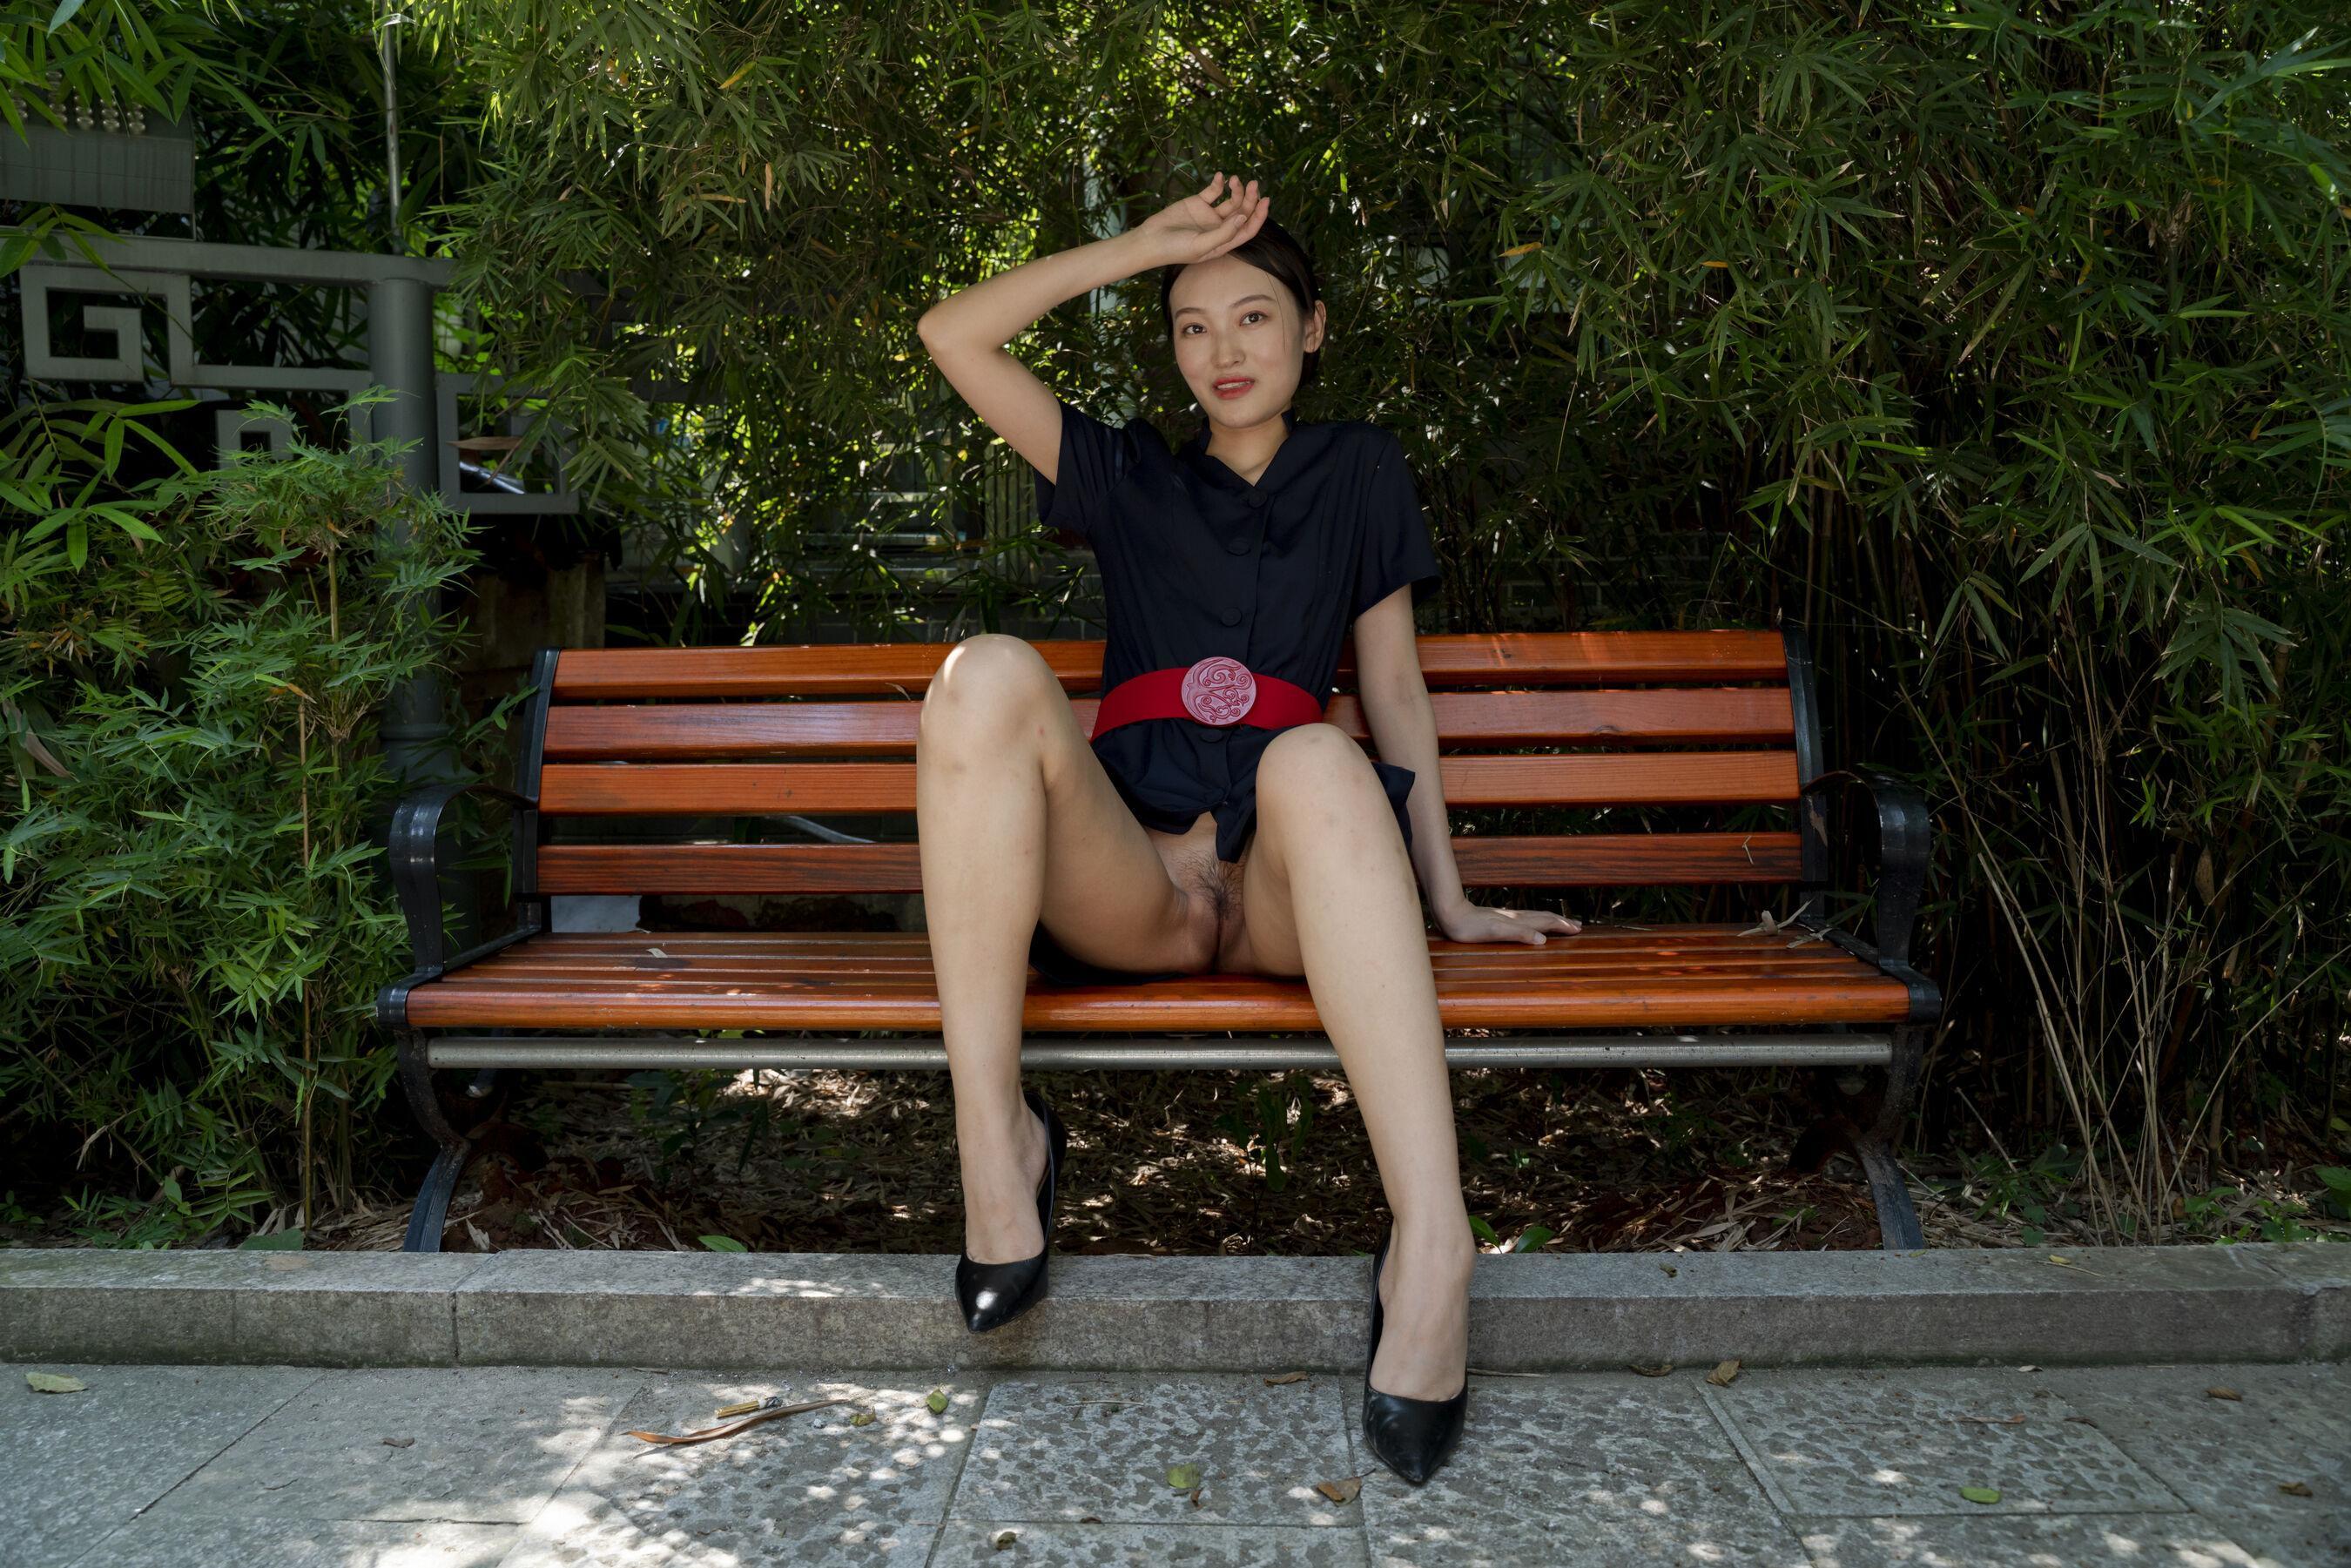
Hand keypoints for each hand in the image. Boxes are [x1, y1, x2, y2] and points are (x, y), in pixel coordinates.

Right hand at [1129, 172, 1269, 267]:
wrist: (1151, 240)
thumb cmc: (1175, 249)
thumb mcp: (1201, 245)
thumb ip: (1223, 233)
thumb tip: (1242, 217)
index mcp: (1224, 242)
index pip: (1248, 229)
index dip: (1259, 216)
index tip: (1265, 200)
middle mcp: (1220, 228)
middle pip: (1242, 212)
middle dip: (1250, 198)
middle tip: (1253, 185)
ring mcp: (1210, 215)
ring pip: (1231, 200)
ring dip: (1236, 190)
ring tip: (1234, 180)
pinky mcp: (1198, 203)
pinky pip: (1213, 192)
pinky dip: (1218, 183)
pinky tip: (1220, 177)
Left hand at [1434, 902, 1581, 944]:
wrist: (1451, 914)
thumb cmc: (1471, 926)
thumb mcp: (1496, 933)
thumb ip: (1520, 934)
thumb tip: (1543, 939)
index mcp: (1518, 921)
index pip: (1546, 922)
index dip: (1562, 925)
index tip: (1578, 929)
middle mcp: (1515, 917)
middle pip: (1543, 918)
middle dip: (1561, 922)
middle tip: (1577, 926)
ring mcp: (1507, 917)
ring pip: (1534, 917)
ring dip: (1549, 920)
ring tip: (1560, 922)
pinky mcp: (1498, 919)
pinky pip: (1524, 920)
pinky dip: (1534, 922)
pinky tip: (1530, 924)